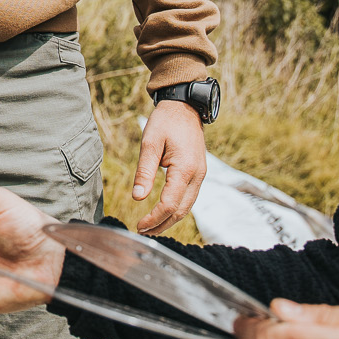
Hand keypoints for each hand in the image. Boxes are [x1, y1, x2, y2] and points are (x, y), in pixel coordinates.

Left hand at [133, 97, 206, 232]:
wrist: (185, 106)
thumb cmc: (165, 122)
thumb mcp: (150, 143)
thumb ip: (144, 171)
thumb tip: (137, 198)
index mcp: (185, 169)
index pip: (169, 204)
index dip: (154, 219)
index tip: (139, 226)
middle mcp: (197, 175)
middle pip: (181, 211)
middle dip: (162, 225)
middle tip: (142, 232)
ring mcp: (201, 175)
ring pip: (187, 207)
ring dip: (169, 219)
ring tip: (151, 228)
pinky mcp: (198, 173)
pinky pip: (189, 198)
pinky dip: (176, 209)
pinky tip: (163, 213)